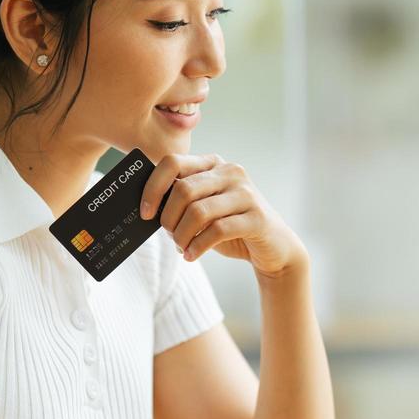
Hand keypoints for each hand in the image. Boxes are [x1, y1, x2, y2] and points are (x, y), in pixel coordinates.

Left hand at [138, 153, 305, 277]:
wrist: (274, 247)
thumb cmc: (231, 227)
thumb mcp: (204, 209)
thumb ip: (183, 201)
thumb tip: (147, 207)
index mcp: (213, 163)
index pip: (172, 162)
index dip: (152, 188)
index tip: (144, 213)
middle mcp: (231, 172)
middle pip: (183, 190)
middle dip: (168, 218)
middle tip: (169, 235)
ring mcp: (246, 194)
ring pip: (198, 212)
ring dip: (181, 236)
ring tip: (181, 247)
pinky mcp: (257, 217)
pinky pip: (217, 231)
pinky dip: (197, 247)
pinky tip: (192, 256)